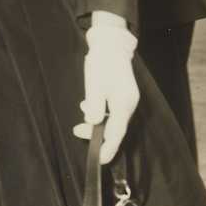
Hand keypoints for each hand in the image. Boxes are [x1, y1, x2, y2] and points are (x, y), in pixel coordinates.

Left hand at [72, 24, 138, 163]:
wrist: (110, 44)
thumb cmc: (102, 63)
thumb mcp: (94, 84)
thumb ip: (94, 104)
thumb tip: (92, 122)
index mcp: (123, 104)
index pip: (116, 133)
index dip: (108, 148)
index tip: (100, 161)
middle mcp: (127, 104)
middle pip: (114, 128)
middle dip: (97, 135)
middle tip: (77, 131)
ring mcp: (126, 99)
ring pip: (111, 119)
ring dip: (96, 123)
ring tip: (80, 123)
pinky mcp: (122, 94)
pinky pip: (111, 110)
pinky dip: (99, 113)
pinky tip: (88, 106)